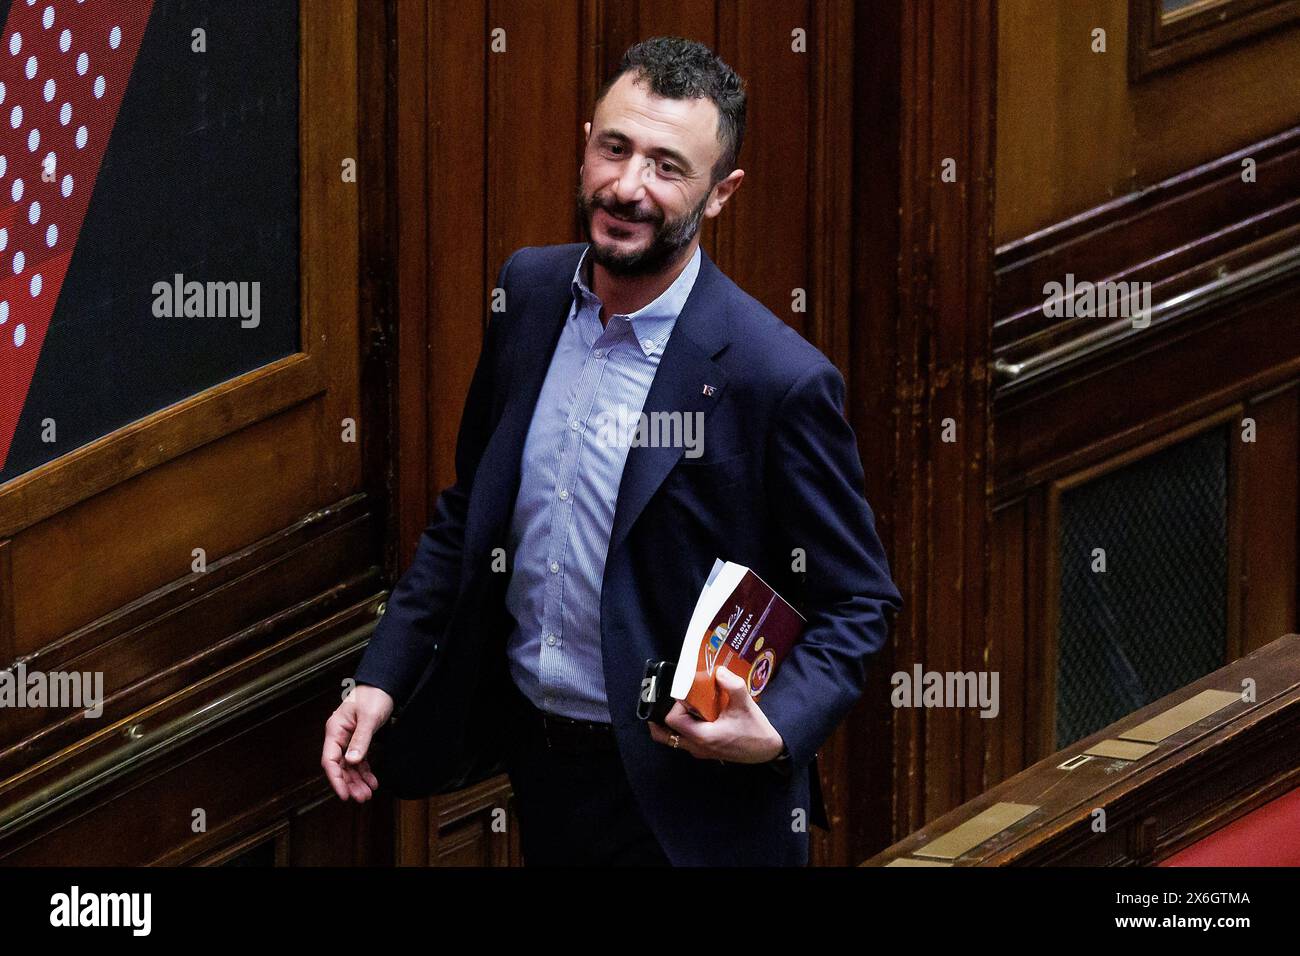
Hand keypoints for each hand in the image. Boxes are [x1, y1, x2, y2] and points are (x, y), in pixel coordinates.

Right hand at [321, 684, 393, 801]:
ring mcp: (348, 740)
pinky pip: (359, 761)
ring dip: (357, 781)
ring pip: (350, 766)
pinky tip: (372, 782)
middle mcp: (339, 737)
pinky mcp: (359, 741)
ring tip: (367, 794)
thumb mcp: (369, 718)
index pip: (330, 760)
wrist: (384, 684)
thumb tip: (351, 761)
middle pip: (340, 767)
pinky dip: (365, 772)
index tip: (344, 794)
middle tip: (361, 798)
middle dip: (349, 784)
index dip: (336, 779)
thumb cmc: (374, 696)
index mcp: (335, 730)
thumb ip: (361, 740)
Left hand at [648, 666, 784, 763]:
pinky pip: (684, 741)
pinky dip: (682, 729)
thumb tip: (718, 670)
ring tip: (683, 706)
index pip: (673, 720)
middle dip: (665, 715)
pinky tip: (696, 715)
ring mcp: (700, 752)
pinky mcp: (705, 752)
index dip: (676, 704)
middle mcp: (697, 747)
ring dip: (672, 723)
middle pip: (665, 733)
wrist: (768, 750)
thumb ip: (732, 685)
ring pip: (673, 739)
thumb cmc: (755, 729)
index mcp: (703, 736)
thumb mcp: (745, 704)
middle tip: (675, 700)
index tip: (688, 693)